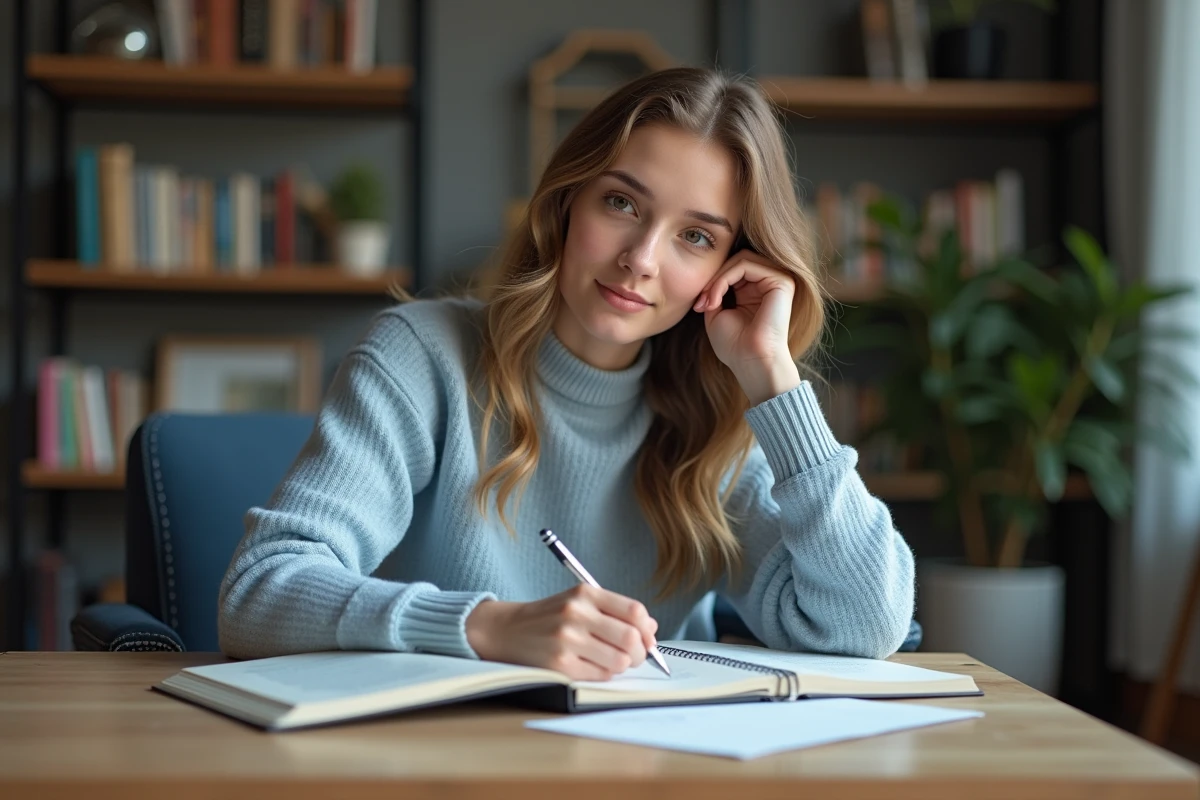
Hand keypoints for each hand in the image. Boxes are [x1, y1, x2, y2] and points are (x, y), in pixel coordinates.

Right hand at [464, 584, 658, 680]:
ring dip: (623, 665)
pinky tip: (593, 666)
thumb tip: (651, 628)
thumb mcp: (579, 602)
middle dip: (641, 652)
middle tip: (636, 656)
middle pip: (631, 638)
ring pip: (620, 661)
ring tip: (613, 661)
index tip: (647, 638)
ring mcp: (567, 640)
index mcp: (585, 593)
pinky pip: (600, 675)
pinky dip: (604, 674)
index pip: (634, 611)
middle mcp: (576, 613)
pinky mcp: (560, 665)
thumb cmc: (550, 617)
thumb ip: (614, 611)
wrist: (506, 630)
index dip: (647, 629)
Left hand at [693, 249, 801, 404]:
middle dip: (713, 278)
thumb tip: (709, 274)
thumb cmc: (735, 345)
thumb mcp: (717, 312)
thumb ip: (715, 289)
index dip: (712, 281)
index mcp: (757, 290)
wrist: (751, 363)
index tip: (697, 305)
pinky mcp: (781, 281)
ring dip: (717, 279)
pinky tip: (717, 301)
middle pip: (736, 259)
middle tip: (701, 303)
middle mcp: (769, 282)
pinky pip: (744, 265)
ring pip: (739, 260)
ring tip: (708, 302)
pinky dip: (724, 279)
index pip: (733, 268)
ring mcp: (777, 280)